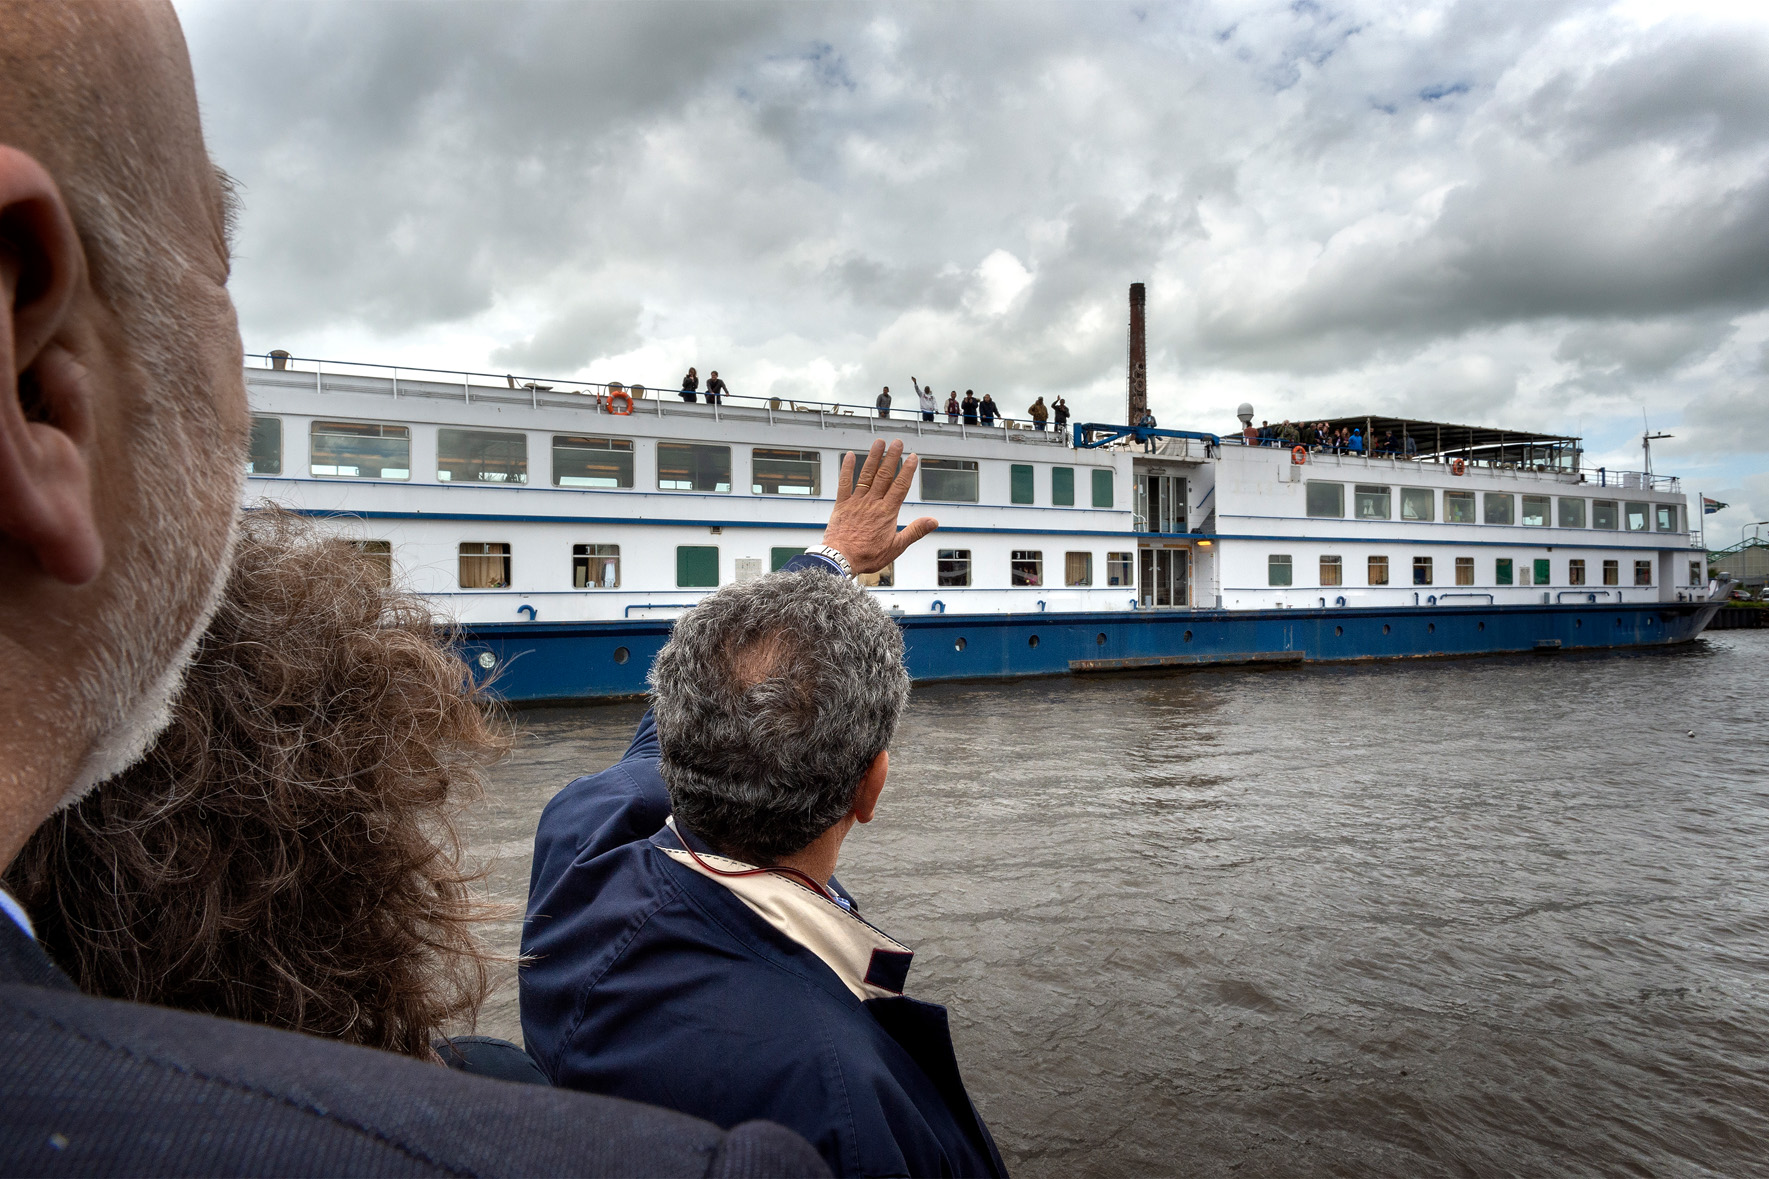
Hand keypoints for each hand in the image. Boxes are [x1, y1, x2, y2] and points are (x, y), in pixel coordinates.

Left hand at [822, 439, 937, 573]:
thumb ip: (915, 531)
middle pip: (884, 475)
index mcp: (887, 512)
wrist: (841, 559)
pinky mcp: (842, 504)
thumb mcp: (896, 546)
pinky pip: (844, 483)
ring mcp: (856, 501)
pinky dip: (846, 469)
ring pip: (866, 475)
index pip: (900, 486)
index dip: (907, 470)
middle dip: (892, 457)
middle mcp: (872, 503)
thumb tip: (933, 521)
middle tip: (897, 442)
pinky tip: (849, 456)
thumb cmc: (868, 555)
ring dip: (873, 457)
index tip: (912, 457)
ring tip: (879, 443)